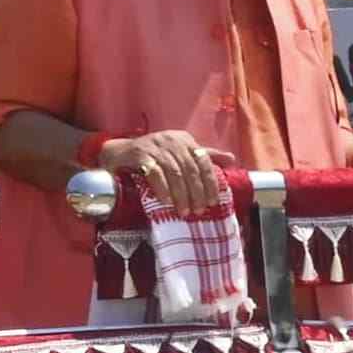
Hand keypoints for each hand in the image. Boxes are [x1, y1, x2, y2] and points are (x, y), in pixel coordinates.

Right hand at [100, 129, 224, 211]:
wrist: (120, 153)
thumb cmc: (155, 156)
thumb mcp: (181, 153)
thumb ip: (205, 156)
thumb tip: (232, 160)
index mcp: (185, 140)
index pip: (203, 161)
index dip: (210, 182)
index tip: (213, 201)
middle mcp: (172, 140)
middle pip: (190, 169)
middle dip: (196, 192)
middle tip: (199, 210)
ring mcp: (155, 146)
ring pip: (174, 173)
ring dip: (181, 195)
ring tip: (184, 211)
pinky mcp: (140, 154)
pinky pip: (154, 173)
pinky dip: (162, 189)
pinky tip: (166, 202)